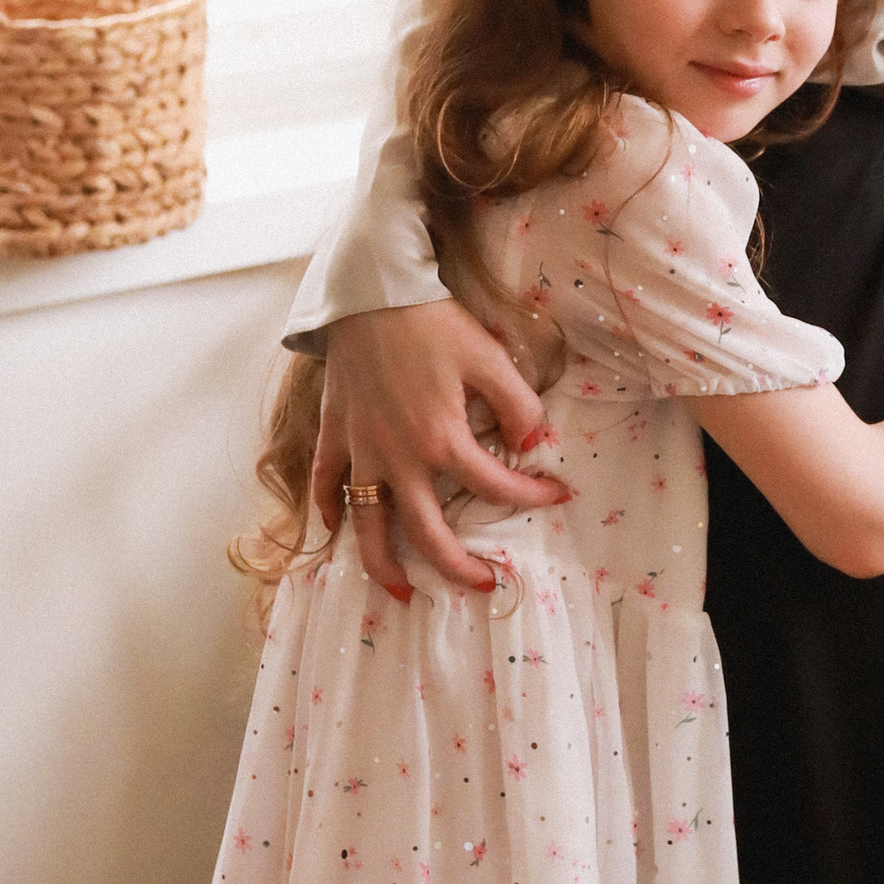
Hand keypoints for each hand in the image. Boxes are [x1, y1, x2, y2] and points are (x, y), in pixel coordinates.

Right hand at [310, 301, 568, 596]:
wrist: (370, 293)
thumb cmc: (432, 323)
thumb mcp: (490, 357)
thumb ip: (518, 404)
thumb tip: (532, 441)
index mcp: (441, 441)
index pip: (495, 487)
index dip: (532, 496)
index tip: (557, 495)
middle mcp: (398, 458)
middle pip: (426, 534)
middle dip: (456, 568)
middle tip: (482, 585)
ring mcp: (361, 450)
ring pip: (367, 525)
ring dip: (383, 564)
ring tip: (400, 590)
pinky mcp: (334, 433)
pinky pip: (325, 482)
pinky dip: (330, 508)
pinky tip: (338, 526)